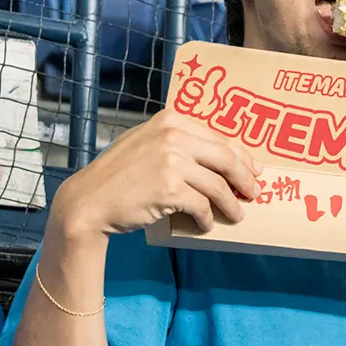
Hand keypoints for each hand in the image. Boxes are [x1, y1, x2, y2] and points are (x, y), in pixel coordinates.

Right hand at [53, 110, 261, 235]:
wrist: (90, 199)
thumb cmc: (119, 174)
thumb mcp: (146, 143)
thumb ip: (178, 142)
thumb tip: (220, 156)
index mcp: (171, 121)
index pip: (219, 138)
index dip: (242, 156)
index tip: (254, 169)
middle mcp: (173, 137)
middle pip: (226, 159)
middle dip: (245, 178)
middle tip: (254, 193)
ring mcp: (172, 162)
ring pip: (218, 186)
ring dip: (231, 204)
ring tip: (236, 214)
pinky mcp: (171, 189)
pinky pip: (202, 206)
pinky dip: (207, 218)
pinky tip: (206, 224)